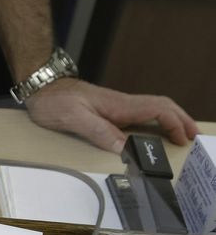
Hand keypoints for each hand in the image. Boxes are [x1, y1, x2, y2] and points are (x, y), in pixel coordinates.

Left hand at [23, 79, 197, 152]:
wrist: (42, 87)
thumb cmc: (55, 100)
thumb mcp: (74, 118)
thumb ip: (99, 132)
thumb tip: (123, 148)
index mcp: (119, 105)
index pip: (158, 109)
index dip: (174, 123)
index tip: (183, 139)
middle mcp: (122, 104)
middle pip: (162, 107)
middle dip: (181, 120)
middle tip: (193, 137)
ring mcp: (117, 107)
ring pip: (154, 109)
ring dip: (171, 120)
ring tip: (181, 135)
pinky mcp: (109, 111)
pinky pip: (141, 114)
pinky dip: (155, 122)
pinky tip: (154, 132)